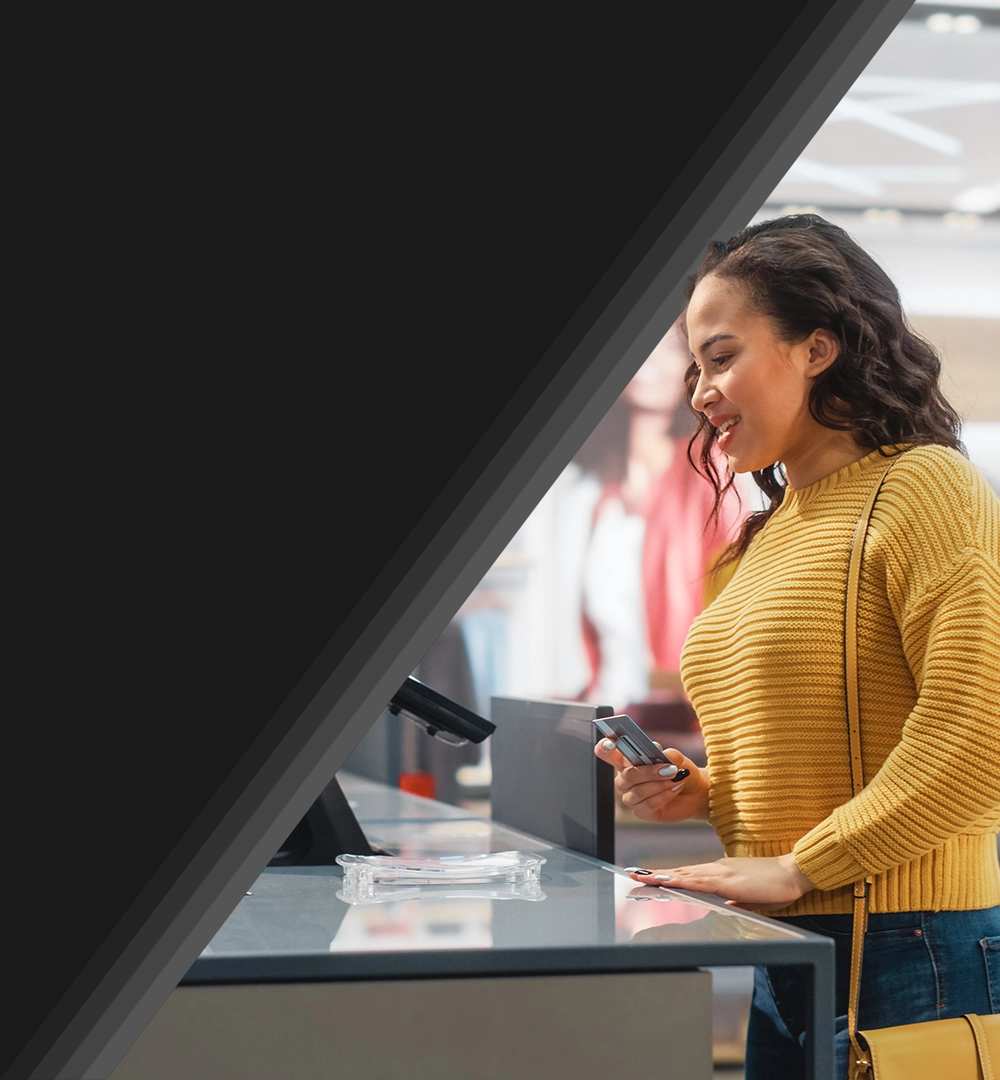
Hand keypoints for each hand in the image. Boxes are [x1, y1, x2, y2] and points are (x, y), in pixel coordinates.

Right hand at [594, 738, 709, 821]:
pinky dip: (664, 796)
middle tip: (670, 769)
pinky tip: (675, 789)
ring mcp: (631, 796)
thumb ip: (667, 754)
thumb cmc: (679, 769)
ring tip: (676, 779)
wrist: (694, 791)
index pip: (606, 752)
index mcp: (626, 760)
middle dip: (649, 772)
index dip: (604, 748)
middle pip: (626, 776)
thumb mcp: (676, 758)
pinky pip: (647, 805)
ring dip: (660, 785)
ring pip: (638, 792)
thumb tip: (659, 755)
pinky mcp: (640, 812)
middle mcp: (624, 779)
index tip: (611, 744)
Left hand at [626, 853, 814, 910]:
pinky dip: (680, 880)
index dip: (668, 876)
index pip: (689, 875)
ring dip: (662, 876)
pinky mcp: (728, 881)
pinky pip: (699, 881)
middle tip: (632, 875)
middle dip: (656, 875)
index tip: (648, 877)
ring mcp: (721, 872)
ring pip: (685, 874)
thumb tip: (724, 905)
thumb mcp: (751, 898)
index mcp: (721, 873)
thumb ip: (736, 900)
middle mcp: (717, 869)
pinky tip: (667, 881)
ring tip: (641, 878)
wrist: (794, 872)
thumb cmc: (776, 884)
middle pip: (681, 872)